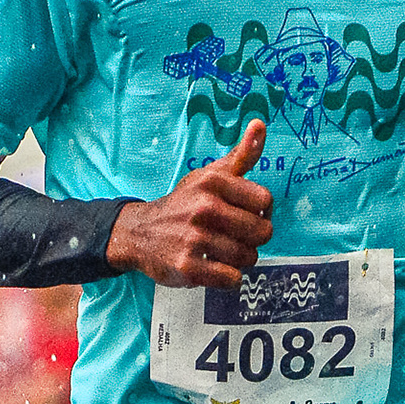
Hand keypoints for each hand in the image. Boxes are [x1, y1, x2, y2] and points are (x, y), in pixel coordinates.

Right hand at [106, 120, 271, 288]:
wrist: (139, 233)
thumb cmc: (183, 204)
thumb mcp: (209, 175)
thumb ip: (240, 155)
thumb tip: (260, 125)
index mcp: (213, 183)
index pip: (265, 201)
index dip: (261, 212)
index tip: (247, 215)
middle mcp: (203, 208)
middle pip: (261, 232)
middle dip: (253, 239)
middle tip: (234, 237)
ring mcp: (194, 239)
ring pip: (248, 257)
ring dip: (240, 259)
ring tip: (223, 252)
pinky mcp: (188, 267)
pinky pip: (231, 279)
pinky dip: (228, 278)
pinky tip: (215, 267)